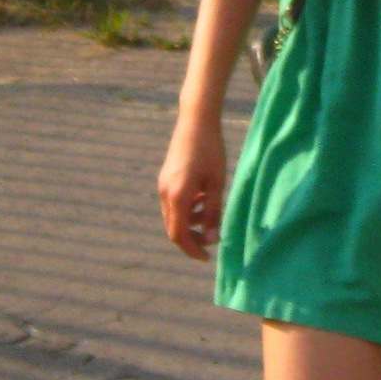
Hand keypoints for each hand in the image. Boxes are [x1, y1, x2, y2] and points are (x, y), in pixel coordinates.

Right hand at [158, 120, 227, 260]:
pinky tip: (203, 198)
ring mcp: (163, 185)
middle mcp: (165, 193)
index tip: (208, 258)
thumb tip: (213, 239)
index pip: (179, 235)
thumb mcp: (217, 184)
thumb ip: (214, 213)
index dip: (193, 250)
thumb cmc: (211, 151)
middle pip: (174, 228)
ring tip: (211, 212)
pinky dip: (188, 209)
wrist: (196, 121)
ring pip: (174, 216)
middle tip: (213, 240)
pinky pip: (173, 203)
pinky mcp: (165, 178)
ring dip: (191, 222)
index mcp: (178, 196)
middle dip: (193, 239)